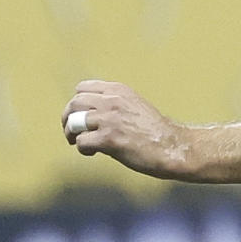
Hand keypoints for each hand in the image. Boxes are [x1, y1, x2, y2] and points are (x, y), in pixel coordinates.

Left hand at [61, 81, 194, 178]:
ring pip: (74, 122)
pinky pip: (82, 142)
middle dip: (68, 119)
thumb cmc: (155, 132)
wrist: (173, 147)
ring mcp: (110, 119)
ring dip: (71, 134)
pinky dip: (83, 149)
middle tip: (71, 132)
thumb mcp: (134, 106)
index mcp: (118, 91)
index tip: (79, 116)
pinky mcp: (109, 139)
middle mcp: (112, 101)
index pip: (82, 88)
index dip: (76, 104)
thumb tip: (88, 116)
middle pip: (74, 103)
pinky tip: (93, 153)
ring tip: (78, 142)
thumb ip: (113, 106)